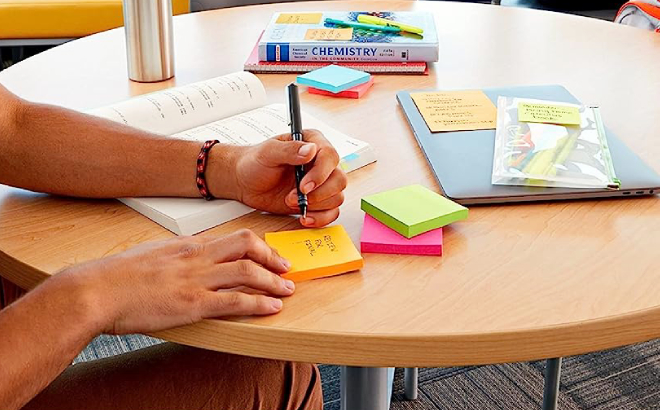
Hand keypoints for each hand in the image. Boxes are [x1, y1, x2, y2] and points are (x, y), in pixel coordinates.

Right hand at [59, 230, 294, 334]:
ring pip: (247, 270)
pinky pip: (235, 300)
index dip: (255, 246)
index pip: (230, 238)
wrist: (95, 291)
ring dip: (273, 280)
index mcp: (186, 244)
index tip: (267, 254)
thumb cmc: (116, 276)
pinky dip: (258, 303)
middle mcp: (195, 256)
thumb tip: (188, 254)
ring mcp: (195, 279)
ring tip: (287, 289)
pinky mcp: (192, 303)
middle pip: (245, 243)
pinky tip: (272, 308)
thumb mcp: (151, 254)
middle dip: (271, 255)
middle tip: (285, 267)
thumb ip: (175, 254)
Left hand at [228, 130, 347, 227]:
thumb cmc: (255, 163)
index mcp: (313, 143)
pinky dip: (320, 218)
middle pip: (338, 180)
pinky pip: (331, 212)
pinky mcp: (317, 201)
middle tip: (294, 197)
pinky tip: (304, 217)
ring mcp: (320, 183)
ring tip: (290, 203)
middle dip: (319, 193)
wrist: (245, 182)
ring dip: (315, 206)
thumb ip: (289, 150)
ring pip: (336, 197)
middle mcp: (321, 163)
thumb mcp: (268, 152)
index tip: (303, 186)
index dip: (320, 173)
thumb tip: (310, 150)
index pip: (330, 156)